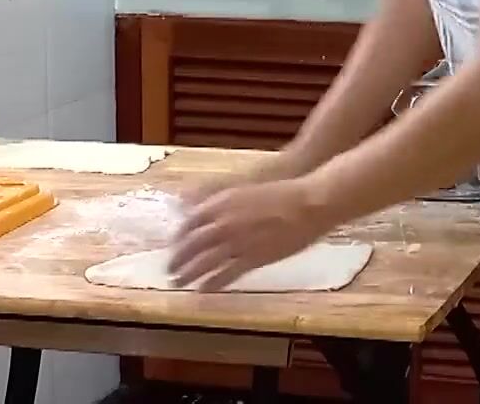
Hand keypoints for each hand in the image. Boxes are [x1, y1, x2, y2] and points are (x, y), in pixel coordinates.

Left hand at [169, 176, 333, 289]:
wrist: (309, 202)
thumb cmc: (282, 191)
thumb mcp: (245, 190)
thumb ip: (222, 200)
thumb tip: (198, 205)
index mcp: (222, 203)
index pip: (190, 223)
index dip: (179, 238)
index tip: (174, 246)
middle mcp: (224, 223)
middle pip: (193, 245)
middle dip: (179, 258)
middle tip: (169, 269)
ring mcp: (238, 242)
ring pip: (205, 262)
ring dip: (190, 273)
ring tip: (179, 283)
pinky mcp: (253, 258)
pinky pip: (226, 273)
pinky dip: (213, 282)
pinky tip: (204, 290)